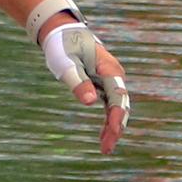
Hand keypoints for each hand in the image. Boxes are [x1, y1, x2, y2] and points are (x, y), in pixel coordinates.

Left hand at [39, 15, 130, 152]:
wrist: (60, 31)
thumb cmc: (62, 45)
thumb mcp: (66, 63)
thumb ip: (78, 82)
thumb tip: (91, 102)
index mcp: (108, 68)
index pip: (118, 96)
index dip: (117, 116)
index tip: (114, 132)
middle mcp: (113, 74)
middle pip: (120, 104)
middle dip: (115, 127)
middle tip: (106, 149)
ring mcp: (109, 79)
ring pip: (116, 107)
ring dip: (112, 127)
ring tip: (105, 149)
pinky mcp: (102, 83)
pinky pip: (109, 104)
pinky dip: (107, 120)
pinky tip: (102, 135)